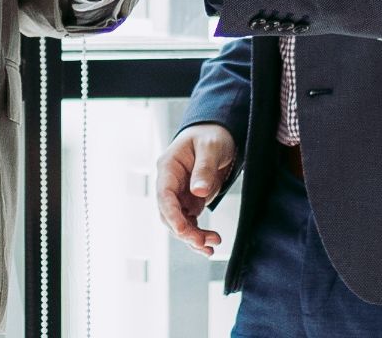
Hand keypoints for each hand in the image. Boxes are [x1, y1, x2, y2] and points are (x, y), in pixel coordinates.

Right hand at [157, 123, 235, 254]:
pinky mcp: (190, 202)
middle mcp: (170, 183)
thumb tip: (198, 192)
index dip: (171, 215)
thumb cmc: (210, 136)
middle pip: (168, 214)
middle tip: (203, 242)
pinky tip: (209, 244)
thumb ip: (204, 168)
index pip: (164, 195)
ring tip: (211, 246)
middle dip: (184, 231)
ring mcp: (179, 195)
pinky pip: (190, 223)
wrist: (217, 135)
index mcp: (168, 167)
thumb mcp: (210, 147)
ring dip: (193, 237)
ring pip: (179, 223)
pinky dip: (198, 235)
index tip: (182, 230)